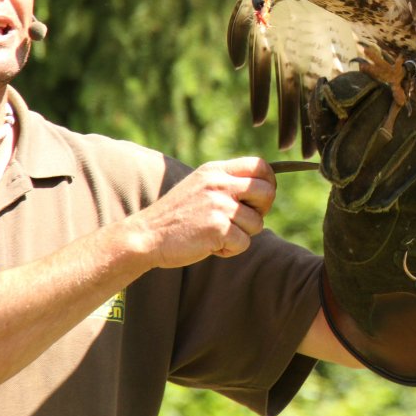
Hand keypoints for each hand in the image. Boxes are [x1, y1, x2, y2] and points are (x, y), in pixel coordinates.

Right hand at [127, 157, 276, 269]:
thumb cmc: (176, 215)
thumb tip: (266, 186)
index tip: (259, 200)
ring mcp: (219, 205)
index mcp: (215, 171)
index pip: (261, 165)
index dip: (268, 183)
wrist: (146, 235)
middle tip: (243, 221)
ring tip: (217, 234)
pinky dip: (230, 250)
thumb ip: (227, 182)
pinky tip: (210, 246)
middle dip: (262, 211)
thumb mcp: (200, 186)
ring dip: (242, 235)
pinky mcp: (218, 228)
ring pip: (258, 223)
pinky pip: (244, 243)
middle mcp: (219, 184)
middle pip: (267, 192)